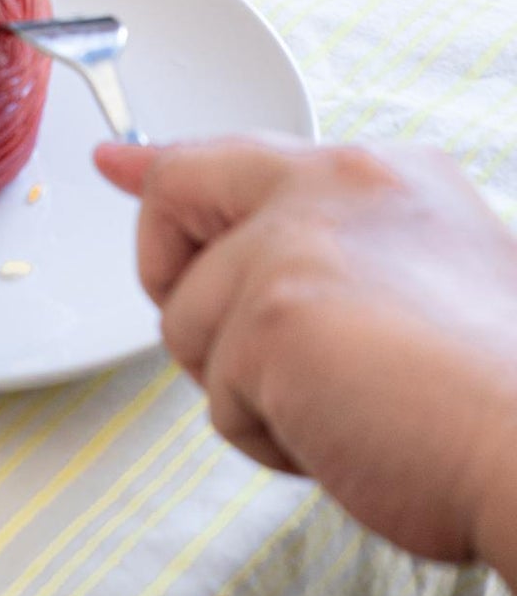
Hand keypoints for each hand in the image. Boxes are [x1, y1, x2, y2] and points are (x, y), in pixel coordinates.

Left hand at [94, 136, 516, 570]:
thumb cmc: (498, 398)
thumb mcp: (425, 279)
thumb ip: (328, 248)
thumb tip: (232, 235)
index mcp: (377, 176)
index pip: (234, 155)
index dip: (162, 171)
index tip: (115, 164)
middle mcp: (329, 186)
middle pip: (175, 205)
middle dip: (186, 287)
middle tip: (270, 350)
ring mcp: (291, 246)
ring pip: (190, 328)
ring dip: (253, 392)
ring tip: (351, 405)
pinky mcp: (268, 318)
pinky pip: (220, 401)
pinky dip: (275, 440)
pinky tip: (347, 435)